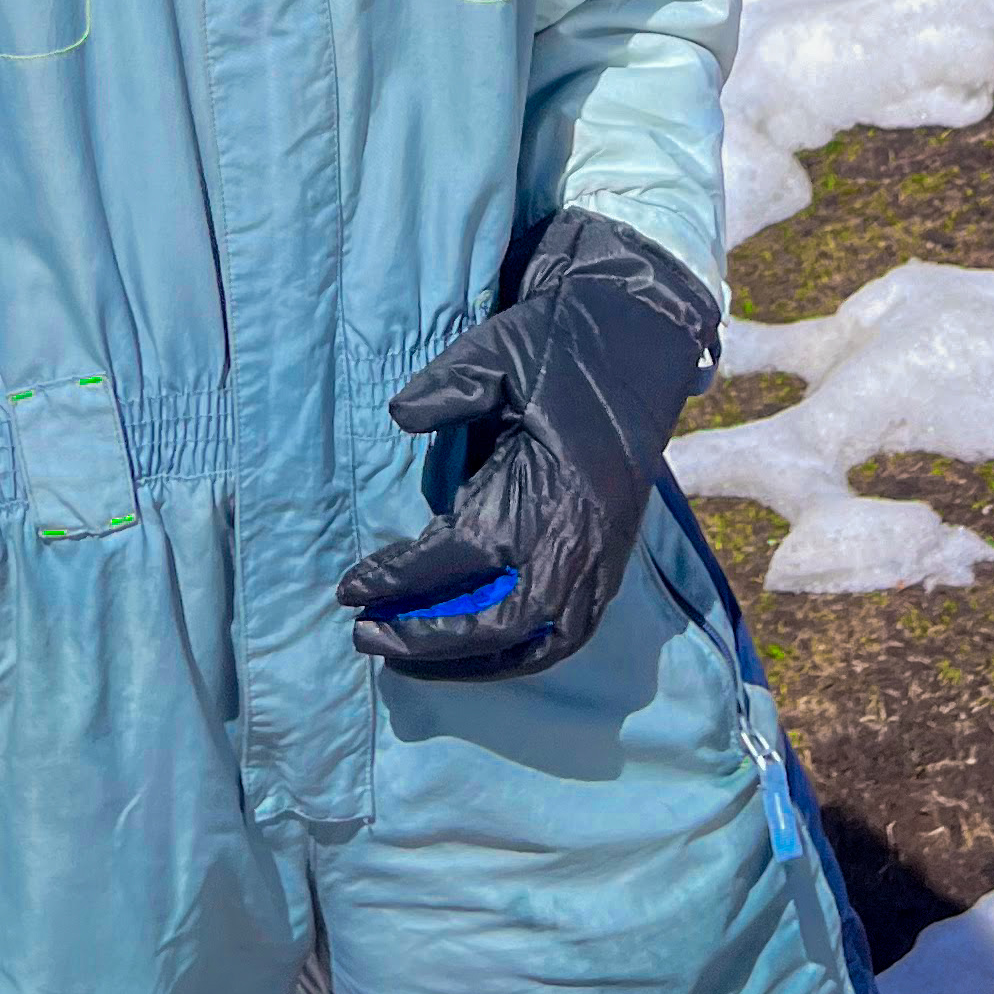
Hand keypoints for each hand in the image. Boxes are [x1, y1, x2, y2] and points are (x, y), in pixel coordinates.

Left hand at [337, 213, 717, 679]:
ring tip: (407, 660)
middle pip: (497, 620)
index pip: (462, 554)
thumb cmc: (562, 340)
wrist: (644, 332)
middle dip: (426, 636)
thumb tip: (400, 418)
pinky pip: (568, 634)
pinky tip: (476, 656)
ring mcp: (604, 556)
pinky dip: (521, 656)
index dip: (400, 577)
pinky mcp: (614, 561)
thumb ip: (445, 388)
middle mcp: (581, 536)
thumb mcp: (496, 349)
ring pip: (536, 642)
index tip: (349, 587)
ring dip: (469, 661)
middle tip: (365, 634)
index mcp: (552, 485)